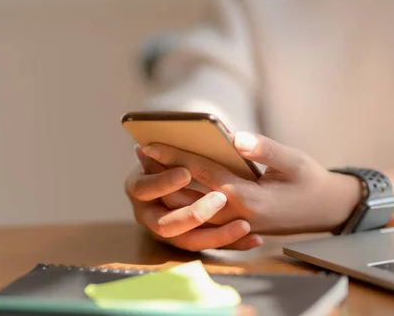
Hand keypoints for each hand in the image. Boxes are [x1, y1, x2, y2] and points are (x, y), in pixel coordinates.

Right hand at [125, 145, 263, 251]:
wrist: (170, 179)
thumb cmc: (168, 158)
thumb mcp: (160, 151)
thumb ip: (169, 151)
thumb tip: (173, 145)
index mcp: (137, 187)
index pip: (145, 188)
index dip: (164, 182)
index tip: (186, 172)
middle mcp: (149, 214)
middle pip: (165, 224)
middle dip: (193, 214)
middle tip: (220, 199)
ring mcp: (169, 231)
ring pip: (190, 241)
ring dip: (217, 235)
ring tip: (244, 224)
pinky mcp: (189, 240)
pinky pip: (211, 246)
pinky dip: (233, 244)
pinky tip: (256, 239)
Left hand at [140, 132, 362, 233]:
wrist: (326, 210)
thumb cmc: (310, 182)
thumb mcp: (294, 160)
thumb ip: (265, 149)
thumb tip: (234, 137)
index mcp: (249, 197)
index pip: (202, 173)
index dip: (174, 156)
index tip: (149, 143)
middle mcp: (236, 214)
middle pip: (188, 194)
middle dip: (162, 173)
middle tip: (139, 153)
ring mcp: (234, 223)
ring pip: (190, 208)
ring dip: (168, 187)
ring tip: (149, 166)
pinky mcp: (236, 226)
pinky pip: (201, 217)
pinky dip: (183, 201)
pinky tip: (172, 184)